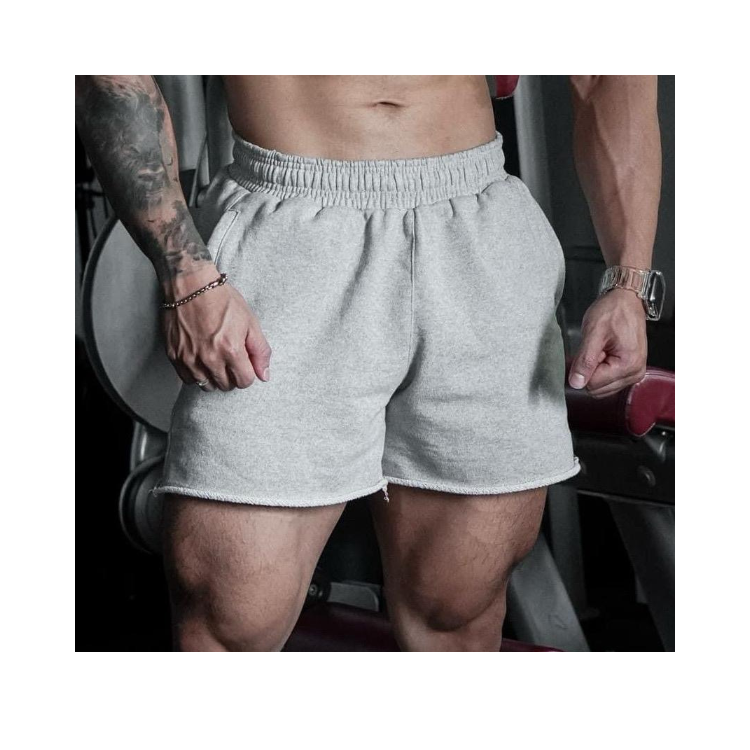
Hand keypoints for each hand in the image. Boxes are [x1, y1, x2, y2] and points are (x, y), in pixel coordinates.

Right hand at [161, 267, 271, 391]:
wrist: (191, 285)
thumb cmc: (222, 300)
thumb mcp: (250, 322)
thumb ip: (260, 351)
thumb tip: (264, 376)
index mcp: (231, 349)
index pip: (244, 381)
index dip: (248, 373)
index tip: (244, 363)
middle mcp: (209, 358)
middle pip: (226, 385)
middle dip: (232, 375)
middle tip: (230, 359)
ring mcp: (190, 358)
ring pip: (207, 385)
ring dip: (214, 377)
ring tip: (216, 359)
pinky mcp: (174, 356)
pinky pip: (188, 379)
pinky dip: (196, 374)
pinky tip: (201, 360)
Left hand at [568, 288, 646, 398]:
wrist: (625, 301)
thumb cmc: (613, 311)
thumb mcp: (593, 333)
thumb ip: (584, 360)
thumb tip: (576, 383)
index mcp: (628, 366)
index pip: (593, 385)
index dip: (584, 368)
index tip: (590, 350)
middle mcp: (635, 373)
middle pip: (598, 389)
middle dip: (590, 370)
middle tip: (597, 349)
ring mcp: (634, 374)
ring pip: (601, 387)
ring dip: (596, 370)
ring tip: (602, 349)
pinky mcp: (630, 371)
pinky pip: (607, 381)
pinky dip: (601, 369)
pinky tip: (605, 353)